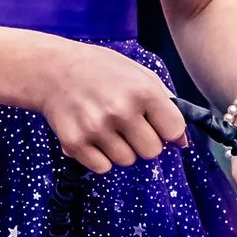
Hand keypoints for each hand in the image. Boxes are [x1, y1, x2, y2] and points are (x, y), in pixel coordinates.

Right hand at [36, 47, 188, 175]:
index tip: (156, 124)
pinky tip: (92, 135)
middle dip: (144, 142)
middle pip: (151, 152)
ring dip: (121, 149)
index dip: (167, 130)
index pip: (173, 131)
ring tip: (107, 127)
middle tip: (129, 126)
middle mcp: (121, 111)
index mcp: (143, 91)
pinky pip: (102, 167)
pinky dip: (100, 157)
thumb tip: (183, 143)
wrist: (53, 70)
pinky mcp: (75, 143)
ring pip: (127, 161)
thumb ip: (166, 105)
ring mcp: (96, 128)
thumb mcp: (139, 75)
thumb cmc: (101, 70)